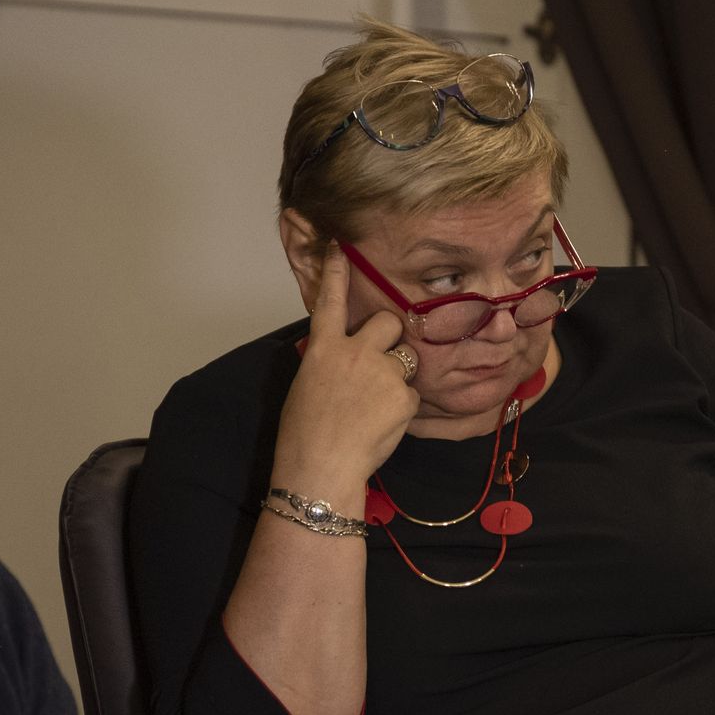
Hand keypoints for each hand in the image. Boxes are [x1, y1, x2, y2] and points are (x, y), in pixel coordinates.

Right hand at [272, 250, 417, 493]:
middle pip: (388, 321)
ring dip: (400, 371)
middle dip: (392, 335)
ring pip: (407, 357)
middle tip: (383, 358)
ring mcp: (383, 371)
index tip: (340, 247)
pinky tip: (383, 425)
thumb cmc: (303, 434)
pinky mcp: (404, 396)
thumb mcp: (307, 386)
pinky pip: (411, 393)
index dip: (337, 272)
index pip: (331, 300)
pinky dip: (402, 407)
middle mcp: (355, 351)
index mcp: (323, 348)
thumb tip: (345, 360)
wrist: (321, 467)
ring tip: (378, 402)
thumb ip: (329, 362)